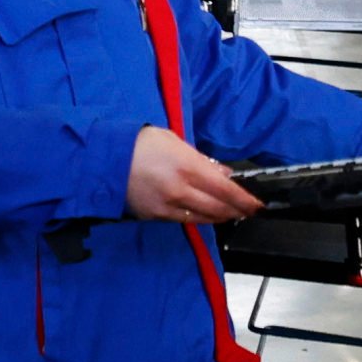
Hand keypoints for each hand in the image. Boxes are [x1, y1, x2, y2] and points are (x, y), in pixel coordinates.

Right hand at [127, 126, 260, 224]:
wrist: (105, 160)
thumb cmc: (141, 143)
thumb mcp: (175, 142)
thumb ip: (201, 160)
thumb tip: (223, 175)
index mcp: (188, 167)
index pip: (225, 190)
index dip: (244, 200)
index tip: (257, 205)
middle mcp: (181, 190)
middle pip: (218, 208)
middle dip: (236, 211)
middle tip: (248, 211)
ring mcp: (168, 206)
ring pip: (203, 218)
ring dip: (220, 217)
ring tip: (231, 214)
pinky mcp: (155, 216)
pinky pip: (184, 220)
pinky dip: (198, 218)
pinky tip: (205, 214)